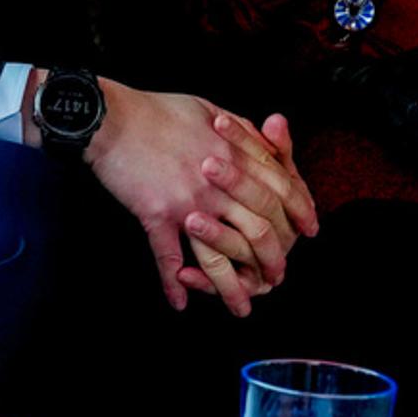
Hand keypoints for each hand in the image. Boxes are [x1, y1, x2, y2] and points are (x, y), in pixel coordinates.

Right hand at [80, 83, 318, 316]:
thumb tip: (265, 141)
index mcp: (235, 154)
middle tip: (278, 276)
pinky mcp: (156, 214)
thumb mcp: (210, 110)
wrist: (110, 117)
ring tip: (240, 307)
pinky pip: (168, 257)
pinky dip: (173, 284)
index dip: (298, 213)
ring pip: (219, 254)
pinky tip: (179, 303)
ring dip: (230, 286)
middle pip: (259, 228)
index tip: (307, 230)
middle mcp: (219, 182)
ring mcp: (188, 202)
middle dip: (273, 258)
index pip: (281, 189)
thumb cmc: (156, 110)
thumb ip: (241, 130)